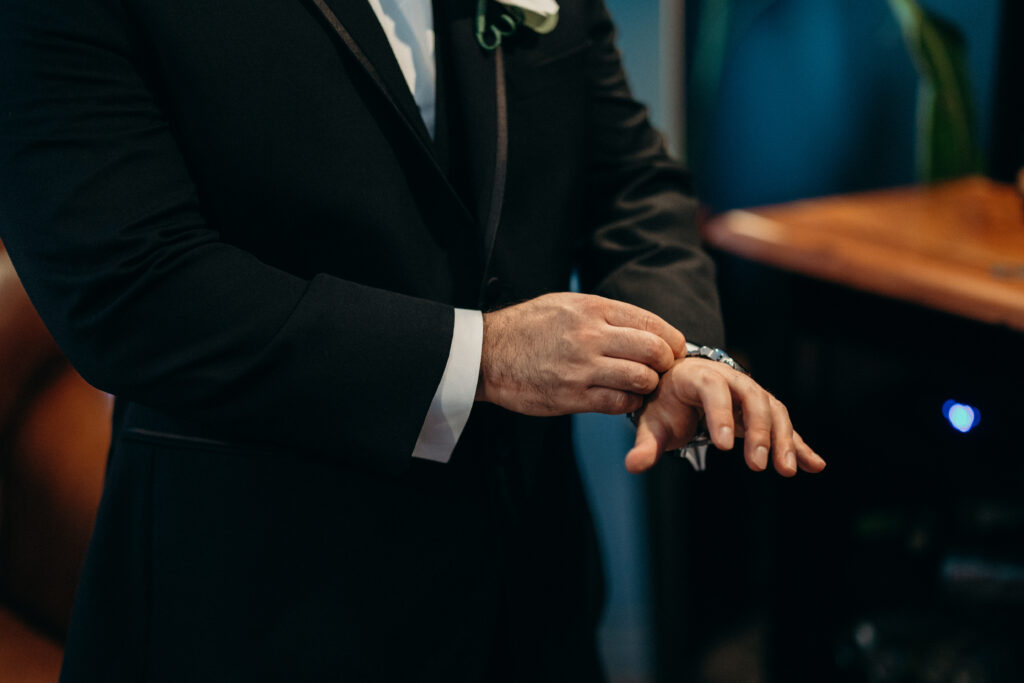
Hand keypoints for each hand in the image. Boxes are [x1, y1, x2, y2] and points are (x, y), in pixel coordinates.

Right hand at [476, 292, 684, 415]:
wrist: (486, 354)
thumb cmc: (527, 327)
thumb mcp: (565, 304)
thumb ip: (604, 313)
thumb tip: (643, 326)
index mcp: (592, 309)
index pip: (651, 322)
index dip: (672, 339)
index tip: (674, 349)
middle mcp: (590, 336)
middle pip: (653, 351)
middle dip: (666, 363)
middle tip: (662, 370)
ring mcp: (581, 367)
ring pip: (641, 379)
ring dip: (648, 385)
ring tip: (640, 385)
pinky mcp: (572, 396)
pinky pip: (618, 403)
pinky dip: (628, 403)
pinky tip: (622, 398)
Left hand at [625, 357, 825, 475]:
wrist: (678, 387)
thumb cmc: (664, 403)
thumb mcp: (652, 422)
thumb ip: (645, 444)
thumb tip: (633, 466)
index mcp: (697, 376)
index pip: (713, 388)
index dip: (721, 413)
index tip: (724, 446)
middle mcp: (729, 379)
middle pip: (751, 397)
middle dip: (759, 430)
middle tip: (758, 464)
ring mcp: (749, 393)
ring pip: (773, 409)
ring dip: (783, 439)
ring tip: (785, 470)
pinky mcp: (763, 411)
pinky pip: (785, 426)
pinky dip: (799, 444)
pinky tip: (815, 465)